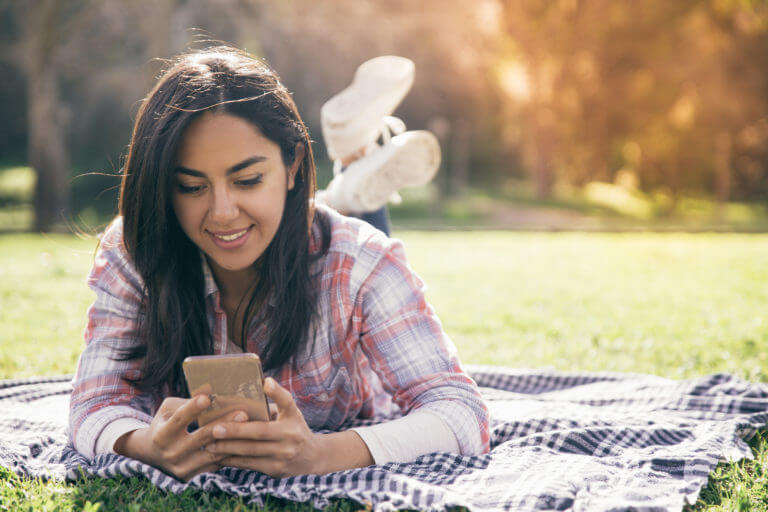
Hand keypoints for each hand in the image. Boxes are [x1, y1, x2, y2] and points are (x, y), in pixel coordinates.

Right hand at [114, 394, 247, 480]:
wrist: (154, 454)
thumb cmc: (166, 423)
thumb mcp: (169, 410)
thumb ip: (187, 402)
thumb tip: (210, 391)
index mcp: (161, 435)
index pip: (178, 420)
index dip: (192, 409)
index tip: (207, 398)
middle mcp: (170, 454)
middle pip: (200, 437)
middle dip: (222, 424)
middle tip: (242, 413)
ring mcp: (181, 468)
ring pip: (212, 453)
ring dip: (232, 440)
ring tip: (249, 428)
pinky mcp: (192, 476)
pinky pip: (215, 463)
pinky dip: (230, 452)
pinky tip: (245, 441)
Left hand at [204, 377, 324, 477]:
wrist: (311, 457)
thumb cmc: (295, 428)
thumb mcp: (291, 411)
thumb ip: (277, 399)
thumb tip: (261, 383)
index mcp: (293, 417)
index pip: (286, 402)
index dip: (276, 392)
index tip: (265, 382)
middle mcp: (291, 436)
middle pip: (260, 432)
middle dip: (235, 431)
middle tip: (215, 429)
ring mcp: (284, 455)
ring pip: (251, 451)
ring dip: (228, 449)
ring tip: (210, 445)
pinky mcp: (276, 470)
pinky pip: (250, 464)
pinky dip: (233, 460)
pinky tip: (219, 457)